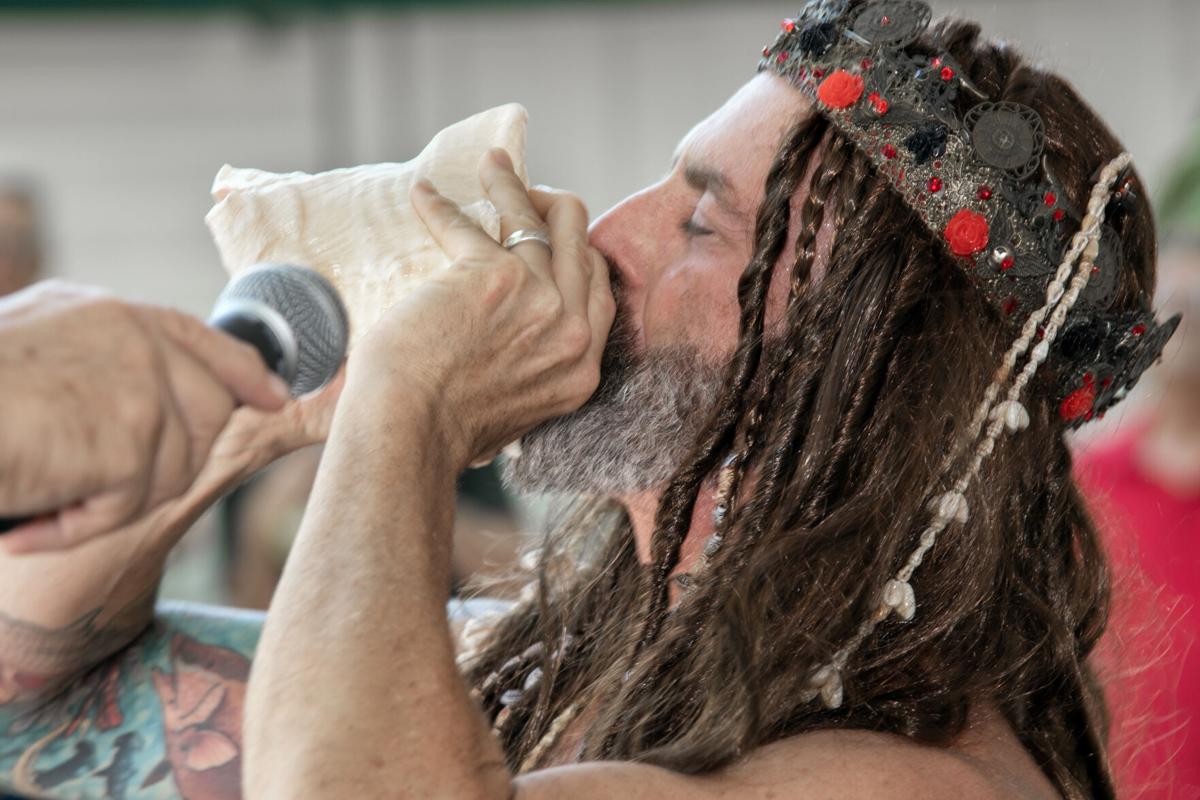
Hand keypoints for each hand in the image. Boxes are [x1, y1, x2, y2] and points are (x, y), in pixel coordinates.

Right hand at [0, 282, 293, 550]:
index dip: (244, 372)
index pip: (202, 339)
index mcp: (111, 314)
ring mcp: (140, 383)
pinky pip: (133, 504)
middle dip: (168, 462)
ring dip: (110, 500)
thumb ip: (104, 363)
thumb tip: (164, 405)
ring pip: (175, 469)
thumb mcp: (38, 352)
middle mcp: (136, 338)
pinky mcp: (132, 436)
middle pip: (209, 413)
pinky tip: (31, 521)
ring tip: (42, 495)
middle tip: (94, 484)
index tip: (272, 397)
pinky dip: (79, 526)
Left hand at [346, 148, 615, 468]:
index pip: (598, 290)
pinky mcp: (493, 275)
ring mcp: (540, 300)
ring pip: (539, 217)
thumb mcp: (515, 411)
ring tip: (490, 168)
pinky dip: (440, 206)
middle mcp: (572, 332)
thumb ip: (531, 376)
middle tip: (522, 198)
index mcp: (581, 369)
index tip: (549, 241)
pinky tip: (423, 195)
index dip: (574, 255)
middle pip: (581, 241)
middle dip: (555, 210)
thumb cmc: (443, 430)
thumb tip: (514, 356)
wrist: (410, 433)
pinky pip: (467, 223)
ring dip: (509, 185)